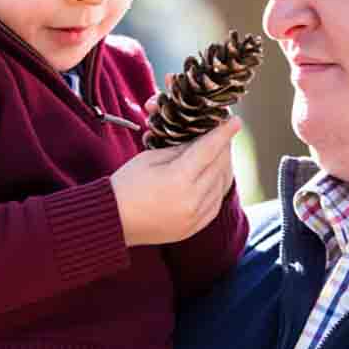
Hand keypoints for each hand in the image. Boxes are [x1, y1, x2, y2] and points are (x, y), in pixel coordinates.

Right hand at [110, 117, 239, 246]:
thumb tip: (204, 139)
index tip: (235, 121)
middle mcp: (192, 201)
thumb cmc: (127, 184)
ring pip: (221, 185)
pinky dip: (216, 187)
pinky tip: (211, 176)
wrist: (113, 221)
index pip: (208, 150)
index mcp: (178, 180)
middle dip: (223, 148)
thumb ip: (181, 149)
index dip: (223, 133)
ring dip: (221, 167)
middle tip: (222, 135)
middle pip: (219, 167)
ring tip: (216, 153)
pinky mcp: (195, 228)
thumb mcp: (151, 158)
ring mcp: (195, 218)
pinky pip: (215, 202)